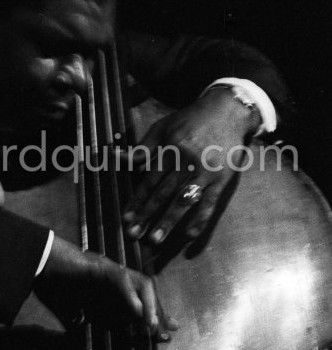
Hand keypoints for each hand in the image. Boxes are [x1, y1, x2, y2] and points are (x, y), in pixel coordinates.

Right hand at [33, 234, 161, 332]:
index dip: (151, 316)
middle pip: (147, 292)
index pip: (137, 302)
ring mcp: (109, 269)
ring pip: (141, 283)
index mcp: (109, 287)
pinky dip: (130, 296)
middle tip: (168, 331)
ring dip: (150, 305)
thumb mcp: (66, 309)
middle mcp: (115, 277)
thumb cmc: (48, 282)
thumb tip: (80, 331)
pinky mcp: (100, 266)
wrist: (33, 261)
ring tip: (152, 326)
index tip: (163, 334)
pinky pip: (121, 280)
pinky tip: (136, 312)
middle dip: (159, 312)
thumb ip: (76, 320)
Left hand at [123, 87, 260, 244]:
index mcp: (170, 150)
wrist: (228, 111)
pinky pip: (210, 202)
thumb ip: (144, 147)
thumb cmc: (191, 120)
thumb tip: (122, 159)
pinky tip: (189, 234)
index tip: (127, 218)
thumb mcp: (164, 127)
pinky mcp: (223, 178)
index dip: (137, 200)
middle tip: (135, 234)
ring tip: (156, 239)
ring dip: (168, 221)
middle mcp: (186, 162)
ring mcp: (206, 172)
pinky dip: (200, 219)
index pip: (150, 181)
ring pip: (183, 200)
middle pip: (163, 193)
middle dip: (147, 215)